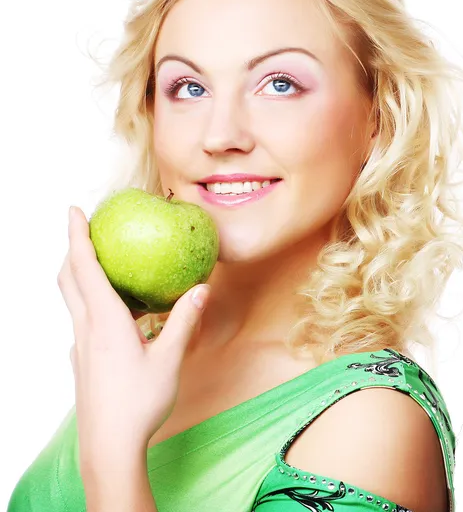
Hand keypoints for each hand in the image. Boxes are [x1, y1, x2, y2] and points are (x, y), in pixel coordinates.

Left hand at [57, 205, 209, 464]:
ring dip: (79, 274)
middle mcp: (86, 328)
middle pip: (68, 278)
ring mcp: (80, 345)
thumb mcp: (169, 360)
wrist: (108, 445)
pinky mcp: (82, 359)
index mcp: (105, 321)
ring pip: (72, 299)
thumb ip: (183, 322)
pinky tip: (115, 312)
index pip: (84, 268)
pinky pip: (82, 318)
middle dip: (71, 249)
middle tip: (83, 229)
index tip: (72, 210)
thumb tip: (201, 289)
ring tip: (101, 263)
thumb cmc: (138, 403)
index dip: (76, 236)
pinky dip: (90, 301)